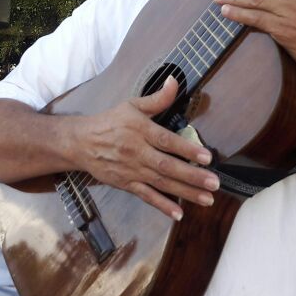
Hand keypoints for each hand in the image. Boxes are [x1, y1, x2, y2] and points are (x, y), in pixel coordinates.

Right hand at [72, 76, 217, 220]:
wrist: (81, 143)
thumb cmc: (110, 122)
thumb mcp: (132, 105)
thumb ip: (157, 98)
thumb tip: (174, 82)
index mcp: (140, 130)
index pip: (166, 141)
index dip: (187, 149)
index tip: (207, 157)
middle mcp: (137, 152)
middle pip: (167, 166)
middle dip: (192, 176)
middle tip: (214, 183)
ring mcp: (131, 170)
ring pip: (161, 183)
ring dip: (185, 192)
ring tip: (207, 198)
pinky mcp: (126, 184)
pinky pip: (146, 196)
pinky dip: (162, 206)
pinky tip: (179, 213)